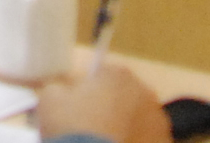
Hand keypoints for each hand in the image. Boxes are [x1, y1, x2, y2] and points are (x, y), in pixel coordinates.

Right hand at [36, 60, 168, 142]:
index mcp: (118, 75)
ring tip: (106, 142)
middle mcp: (145, 93)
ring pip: (139, 119)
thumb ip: (59, 86)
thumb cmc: (72, 128)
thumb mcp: (50, 99)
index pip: (102, 73)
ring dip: (127, 127)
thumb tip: (64, 89)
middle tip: (91, 127)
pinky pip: (148, 140)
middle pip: (125, 95)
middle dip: (111, 107)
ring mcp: (159, 122)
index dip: (88, 88)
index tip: (76, 105)